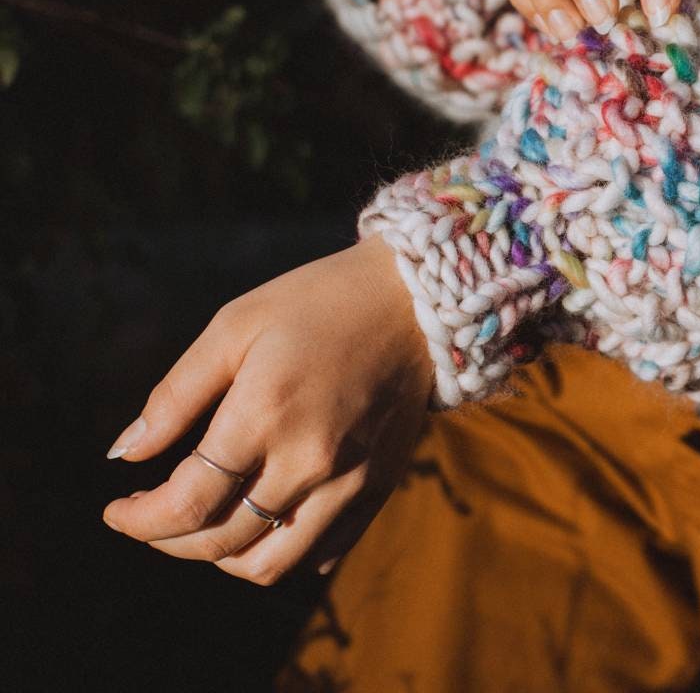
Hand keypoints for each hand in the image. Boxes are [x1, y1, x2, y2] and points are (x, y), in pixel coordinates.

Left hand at [101, 234, 432, 584]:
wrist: (418, 299)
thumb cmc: (319, 300)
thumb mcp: (236, 324)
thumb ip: (177, 394)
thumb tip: (123, 453)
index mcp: (265, 412)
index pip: (186, 505)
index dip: (138, 520)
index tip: (116, 510)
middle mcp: (310, 459)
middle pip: (221, 542)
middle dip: (170, 541)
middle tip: (151, 516)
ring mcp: (351, 479)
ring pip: (271, 565)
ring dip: (223, 559)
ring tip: (207, 525)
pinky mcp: (380, 485)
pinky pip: (323, 553)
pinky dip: (282, 553)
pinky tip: (265, 520)